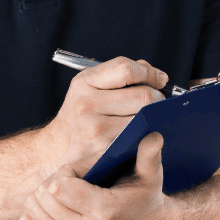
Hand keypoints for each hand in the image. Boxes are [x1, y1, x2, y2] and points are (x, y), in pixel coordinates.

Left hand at [19, 131, 167, 219]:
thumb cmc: (145, 199)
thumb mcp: (150, 177)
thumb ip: (149, 154)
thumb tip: (154, 133)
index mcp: (105, 211)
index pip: (60, 187)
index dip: (65, 171)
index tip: (79, 170)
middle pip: (45, 197)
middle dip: (53, 180)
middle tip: (70, 179)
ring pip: (34, 210)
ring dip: (43, 194)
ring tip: (63, 189)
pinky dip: (34, 211)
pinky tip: (52, 203)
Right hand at [41, 57, 166, 177]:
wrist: (59, 147)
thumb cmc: (82, 112)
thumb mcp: (91, 84)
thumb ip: (121, 73)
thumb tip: (157, 76)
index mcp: (84, 82)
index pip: (126, 69)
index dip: (149, 73)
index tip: (160, 80)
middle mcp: (86, 104)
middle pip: (142, 95)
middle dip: (157, 98)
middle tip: (158, 102)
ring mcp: (95, 130)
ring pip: (144, 117)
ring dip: (154, 117)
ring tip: (148, 116)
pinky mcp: (106, 150)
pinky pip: (140, 137)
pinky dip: (147, 132)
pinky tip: (142, 131)